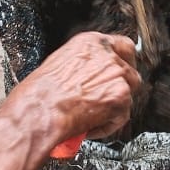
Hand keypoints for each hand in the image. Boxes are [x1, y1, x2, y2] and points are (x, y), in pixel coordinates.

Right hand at [13, 32, 141, 146]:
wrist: (40, 110)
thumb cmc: (40, 92)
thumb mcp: (60, 62)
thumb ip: (84, 63)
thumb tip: (90, 74)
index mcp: (92, 43)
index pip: (123, 46)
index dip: (123, 61)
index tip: (120, 70)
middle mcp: (108, 56)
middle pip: (129, 71)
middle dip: (120, 87)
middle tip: (105, 99)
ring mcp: (117, 76)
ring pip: (128, 94)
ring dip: (114, 107)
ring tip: (91, 116)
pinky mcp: (121, 98)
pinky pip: (122, 115)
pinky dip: (108, 125)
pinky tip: (89, 126)